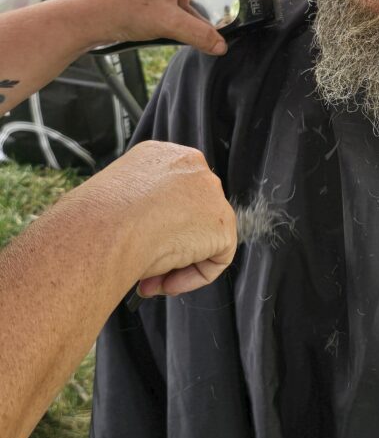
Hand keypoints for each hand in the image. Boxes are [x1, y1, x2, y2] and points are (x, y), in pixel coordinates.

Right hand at [86, 140, 236, 297]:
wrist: (105, 229)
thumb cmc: (96, 219)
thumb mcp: (111, 201)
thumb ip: (135, 207)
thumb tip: (140, 230)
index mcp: (159, 155)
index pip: (170, 191)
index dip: (153, 225)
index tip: (135, 243)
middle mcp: (190, 166)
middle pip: (189, 212)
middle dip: (166, 244)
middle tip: (143, 268)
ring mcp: (211, 192)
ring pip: (202, 235)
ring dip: (175, 262)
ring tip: (148, 278)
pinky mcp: (223, 223)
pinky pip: (217, 257)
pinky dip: (193, 277)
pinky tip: (165, 282)